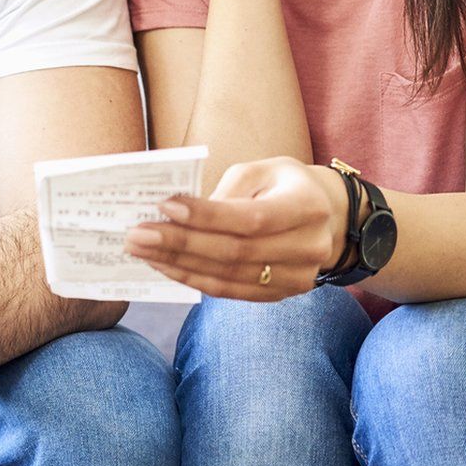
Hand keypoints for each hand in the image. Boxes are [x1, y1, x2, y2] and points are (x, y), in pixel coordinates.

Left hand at [124, 157, 349, 300]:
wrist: (328, 218)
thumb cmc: (285, 185)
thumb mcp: (262, 171)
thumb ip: (227, 192)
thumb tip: (180, 215)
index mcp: (307, 207)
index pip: (250, 219)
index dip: (206, 216)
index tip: (165, 206)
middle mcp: (308, 247)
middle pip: (235, 251)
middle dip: (181, 243)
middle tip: (137, 235)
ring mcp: (297, 278)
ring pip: (228, 276)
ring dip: (179, 265)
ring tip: (142, 251)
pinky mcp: (281, 295)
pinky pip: (230, 291)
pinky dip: (194, 279)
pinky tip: (166, 266)